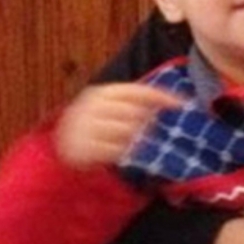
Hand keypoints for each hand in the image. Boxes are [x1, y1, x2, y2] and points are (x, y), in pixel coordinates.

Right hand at [55, 82, 182, 168]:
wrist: (61, 148)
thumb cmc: (95, 126)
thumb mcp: (112, 108)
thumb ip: (136, 103)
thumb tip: (175, 100)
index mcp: (100, 92)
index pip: (138, 91)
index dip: (162, 96)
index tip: (181, 103)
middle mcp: (91, 106)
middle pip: (135, 112)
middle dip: (144, 123)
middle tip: (141, 130)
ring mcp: (83, 127)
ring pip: (127, 132)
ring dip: (132, 139)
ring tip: (123, 141)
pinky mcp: (80, 148)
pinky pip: (115, 151)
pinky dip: (120, 152)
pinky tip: (115, 151)